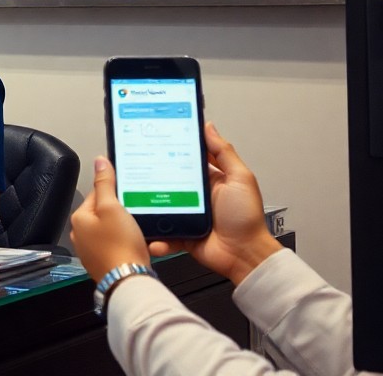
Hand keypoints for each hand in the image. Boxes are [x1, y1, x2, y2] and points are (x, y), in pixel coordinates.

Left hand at [70, 156, 149, 282]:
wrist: (129, 281)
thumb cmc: (120, 245)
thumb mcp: (113, 207)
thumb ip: (105, 183)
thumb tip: (99, 161)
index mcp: (79, 218)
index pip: (96, 193)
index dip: (115, 189)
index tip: (130, 190)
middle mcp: (80, 234)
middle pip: (103, 211)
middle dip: (121, 210)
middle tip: (137, 212)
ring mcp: (90, 250)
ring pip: (109, 228)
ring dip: (123, 226)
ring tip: (137, 228)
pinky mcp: (103, 262)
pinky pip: (114, 244)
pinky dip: (124, 241)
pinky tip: (135, 243)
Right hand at [148, 122, 281, 285]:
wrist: (245, 255)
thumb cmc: (247, 218)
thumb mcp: (240, 179)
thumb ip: (224, 153)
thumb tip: (209, 127)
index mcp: (210, 179)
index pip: (187, 158)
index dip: (173, 148)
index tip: (156, 137)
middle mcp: (196, 195)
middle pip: (169, 180)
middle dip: (153, 175)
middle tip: (136, 168)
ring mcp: (187, 214)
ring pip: (161, 205)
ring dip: (149, 205)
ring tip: (135, 201)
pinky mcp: (181, 234)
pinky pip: (163, 233)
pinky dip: (156, 236)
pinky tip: (150, 234)